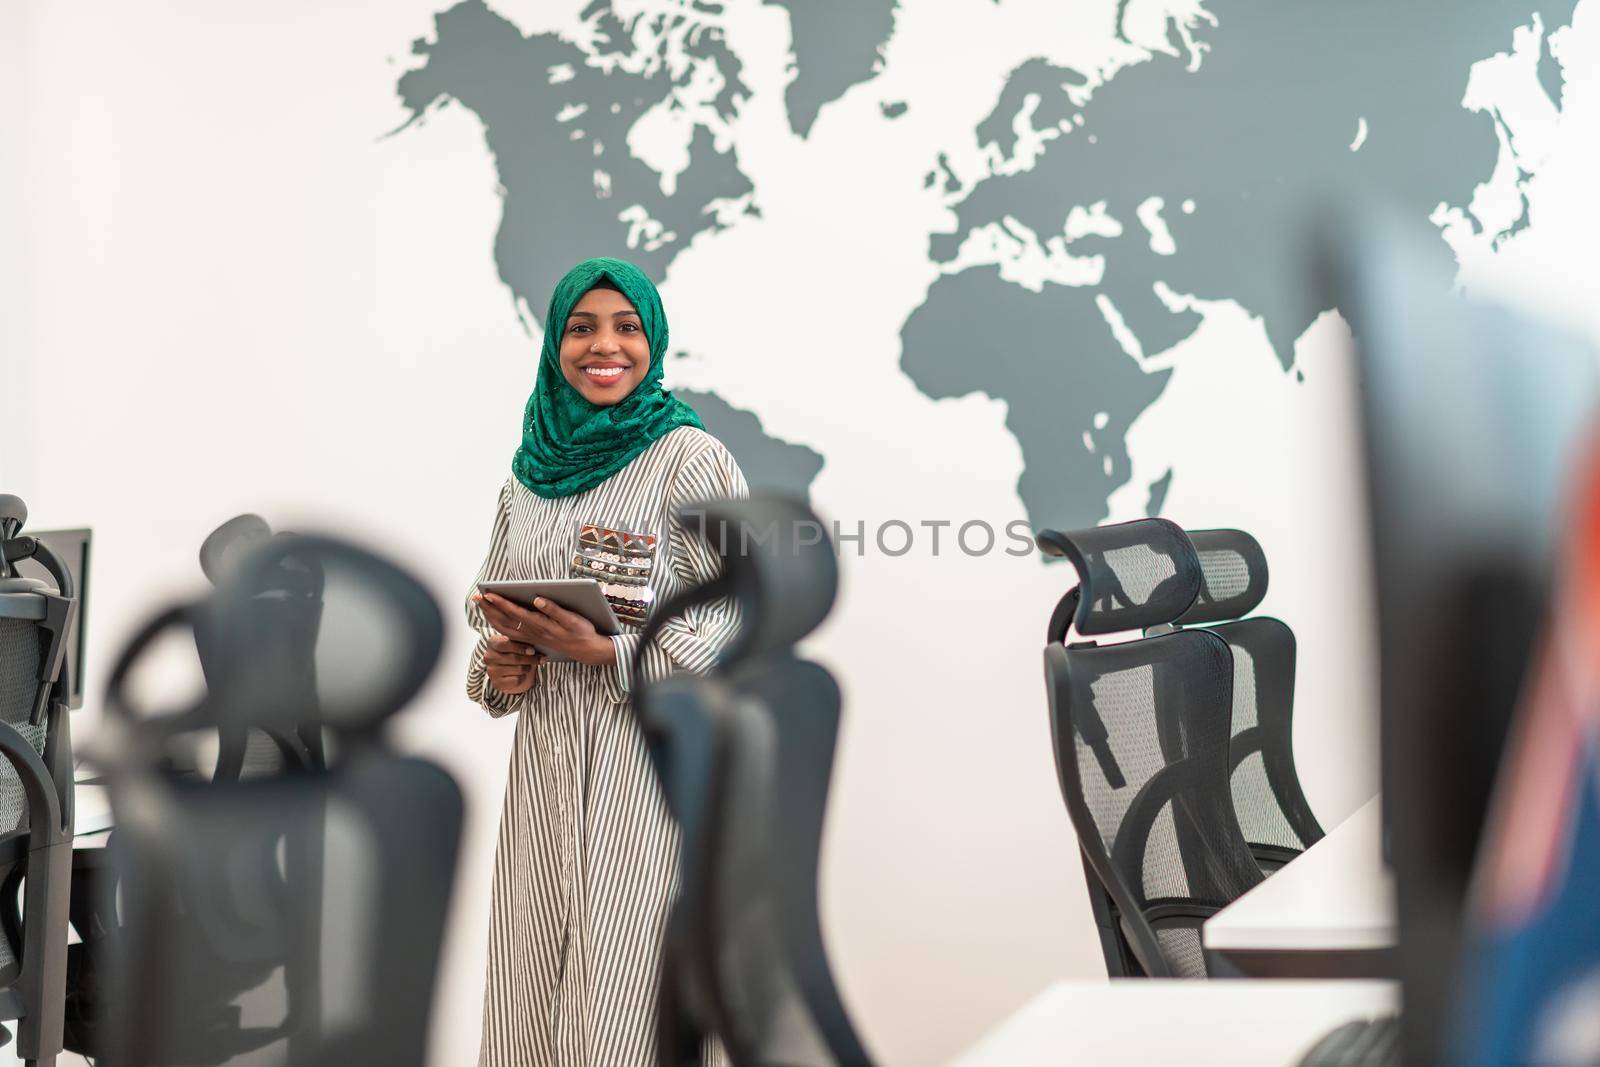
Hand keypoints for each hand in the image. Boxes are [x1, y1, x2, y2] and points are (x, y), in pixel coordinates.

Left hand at [473, 592, 616, 667]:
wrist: (586, 650)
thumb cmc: (581, 631)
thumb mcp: (572, 619)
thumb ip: (554, 609)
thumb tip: (537, 599)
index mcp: (541, 625)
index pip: (516, 613)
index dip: (501, 603)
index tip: (489, 594)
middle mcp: (533, 633)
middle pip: (506, 621)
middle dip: (490, 609)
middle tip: (476, 597)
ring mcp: (531, 638)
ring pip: (505, 629)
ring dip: (491, 617)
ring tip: (481, 605)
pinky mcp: (532, 640)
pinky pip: (510, 634)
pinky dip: (499, 625)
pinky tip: (494, 618)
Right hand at [483, 632, 544, 693]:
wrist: (510, 670)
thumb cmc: (516, 652)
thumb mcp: (518, 643)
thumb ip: (524, 641)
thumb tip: (539, 643)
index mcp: (492, 643)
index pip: (504, 644)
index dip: (520, 648)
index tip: (532, 651)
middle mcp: (489, 657)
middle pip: (514, 658)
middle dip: (530, 659)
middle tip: (541, 659)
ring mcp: (491, 671)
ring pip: (517, 669)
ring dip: (528, 668)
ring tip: (530, 666)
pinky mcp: (496, 683)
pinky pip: (516, 680)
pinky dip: (523, 678)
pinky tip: (522, 674)